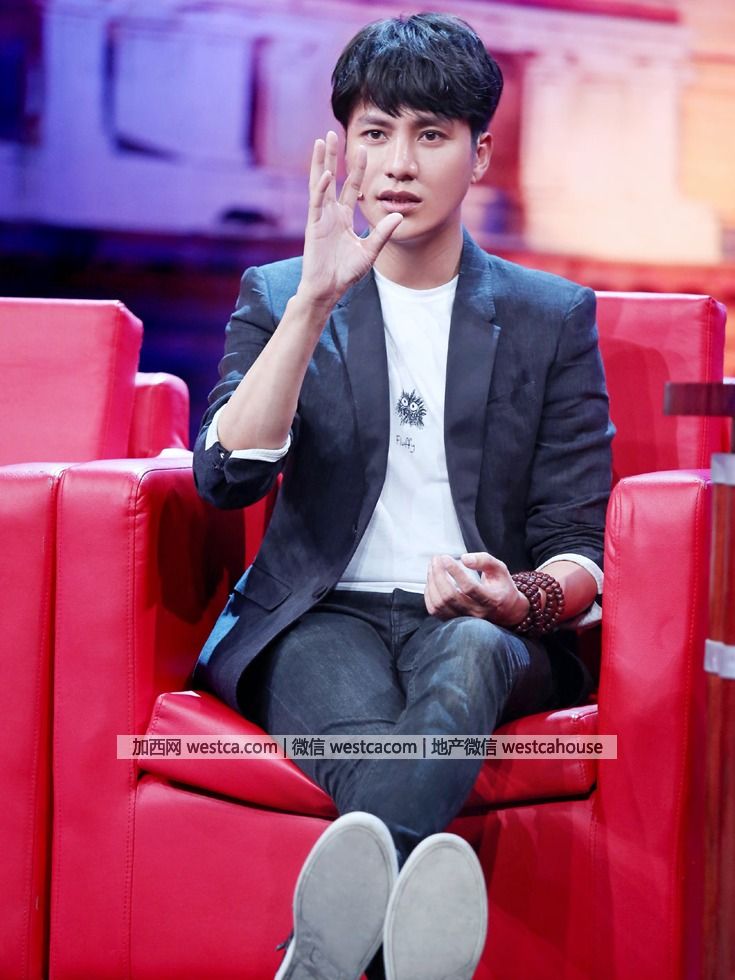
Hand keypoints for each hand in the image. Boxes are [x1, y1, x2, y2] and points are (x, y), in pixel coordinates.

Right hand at [298, 131, 402, 306]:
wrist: (328, 289)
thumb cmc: (346, 273)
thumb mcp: (370, 251)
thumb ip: (382, 233)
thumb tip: (398, 215)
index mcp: (343, 217)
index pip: (352, 187)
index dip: (357, 169)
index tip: (364, 149)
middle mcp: (331, 213)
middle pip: (332, 178)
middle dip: (333, 156)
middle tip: (333, 133)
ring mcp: (320, 217)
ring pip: (319, 183)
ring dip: (321, 162)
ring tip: (321, 141)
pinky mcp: (314, 226)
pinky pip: (317, 202)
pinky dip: (321, 188)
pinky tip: (325, 173)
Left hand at [424, 553, 529, 625]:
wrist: (505, 611)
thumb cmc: (501, 587)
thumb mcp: (500, 569)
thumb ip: (484, 560)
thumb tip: (464, 558)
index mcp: (491, 599)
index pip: (469, 587)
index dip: (455, 572)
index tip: (446, 558)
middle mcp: (477, 612)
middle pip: (450, 596)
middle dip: (438, 574)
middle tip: (436, 559)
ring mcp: (464, 619)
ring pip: (440, 604)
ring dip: (432, 583)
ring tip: (433, 567)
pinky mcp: (453, 620)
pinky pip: (435, 610)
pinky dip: (429, 594)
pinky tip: (431, 580)